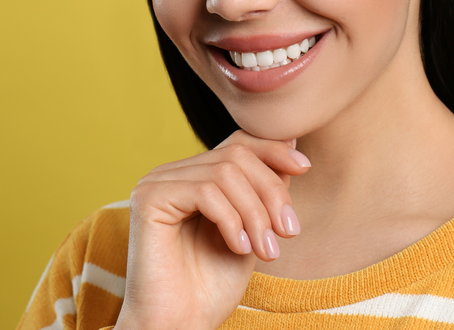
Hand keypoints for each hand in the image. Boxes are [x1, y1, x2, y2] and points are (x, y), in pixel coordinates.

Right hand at [113, 130, 311, 329]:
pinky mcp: (148, 199)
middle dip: (271, 191)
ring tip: (267, 250)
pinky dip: (232, 220)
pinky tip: (240, 248)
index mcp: (193, 176)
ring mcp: (157, 183)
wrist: (179, 326)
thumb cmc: (212, 286)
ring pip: (224, 173)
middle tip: (288, 232)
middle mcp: (172, 173)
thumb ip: (264, 190)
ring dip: (256, 212)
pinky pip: (204, 192)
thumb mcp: (252, 230)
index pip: (237, 142)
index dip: (273, 149)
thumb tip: (292, 145)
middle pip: (235, 155)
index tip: (305, 168)